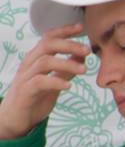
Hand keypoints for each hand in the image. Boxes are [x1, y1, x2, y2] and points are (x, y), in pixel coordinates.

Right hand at [0, 23, 88, 139]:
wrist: (15, 119)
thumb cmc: (35, 97)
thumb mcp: (54, 81)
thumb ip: (66, 70)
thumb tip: (82, 57)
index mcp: (36, 59)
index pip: (48, 38)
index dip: (64, 31)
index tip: (81, 28)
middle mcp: (29, 64)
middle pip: (47, 45)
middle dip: (69, 45)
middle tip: (88, 50)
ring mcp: (26, 77)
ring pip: (45, 62)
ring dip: (67, 64)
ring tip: (85, 70)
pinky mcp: (26, 91)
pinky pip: (40, 82)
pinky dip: (56, 82)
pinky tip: (69, 86)